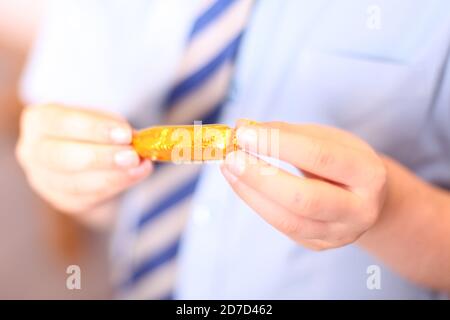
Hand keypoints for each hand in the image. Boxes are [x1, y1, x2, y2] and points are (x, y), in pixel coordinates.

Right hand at [16, 104, 151, 214]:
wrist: (84, 157)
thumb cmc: (92, 132)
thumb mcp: (100, 120)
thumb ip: (115, 128)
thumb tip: (138, 141)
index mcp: (39, 121)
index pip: (62, 123)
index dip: (94, 129)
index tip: (125, 133)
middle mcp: (32, 152)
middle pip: (63, 157)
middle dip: (102, 157)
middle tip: (132, 156)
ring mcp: (43, 180)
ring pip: (76, 183)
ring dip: (113, 176)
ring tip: (140, 167)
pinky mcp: (61, 200)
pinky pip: (88, 198)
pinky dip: (115, 187)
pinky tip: (134, 176)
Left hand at [221, 120, 386, 250]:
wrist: (367, 198)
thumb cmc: (343, 161)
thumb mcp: (327, 139)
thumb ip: (287, 132)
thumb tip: (242, 128)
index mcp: (369, 174)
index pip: (320, 157)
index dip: (279, 144)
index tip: (244, 133)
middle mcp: (359, 210)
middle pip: (304, 198)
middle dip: (261, 177)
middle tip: (231, 156)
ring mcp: (339, 234)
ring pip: (288, 220)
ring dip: (251, 193)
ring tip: (228, 168)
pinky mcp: (318, 244)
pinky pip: (281, 226)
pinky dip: (255, 202)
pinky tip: (239, 183)